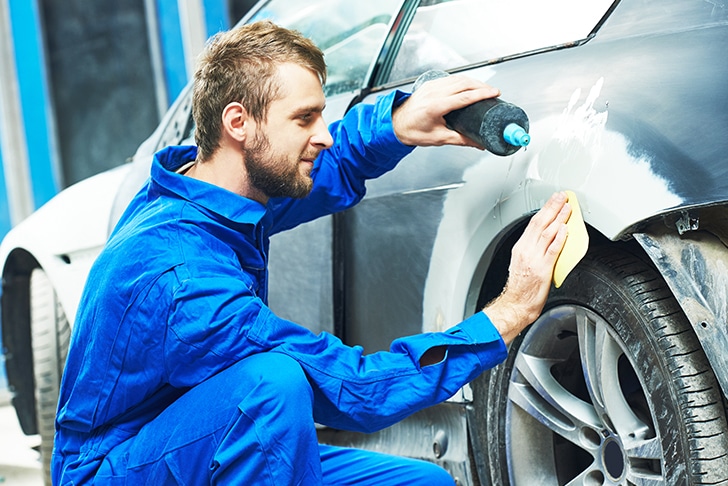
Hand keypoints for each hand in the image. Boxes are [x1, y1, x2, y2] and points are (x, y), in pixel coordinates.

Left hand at [392, 74, 499, 147]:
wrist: (396, 124)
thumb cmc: (413, 131)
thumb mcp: (439, 138)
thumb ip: (461, 140)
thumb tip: (478, 144)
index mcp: (436, 106)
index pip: (465, 97)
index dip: (482, 94)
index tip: (494, 93)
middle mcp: (433, 93)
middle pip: (464, 84)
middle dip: (482, 86)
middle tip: (493, 91)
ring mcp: (431, 86)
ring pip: (458, 78)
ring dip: (474, 81)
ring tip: (485, 88)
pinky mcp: (430, 84)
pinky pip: (450, 78)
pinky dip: (463, 80)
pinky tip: (470, 84)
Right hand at [483, 192, 570, 343]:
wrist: (516, 305)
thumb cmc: (520, 288)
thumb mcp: (523, 262)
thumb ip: (535, 249)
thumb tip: (550, 238)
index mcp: (521, 247)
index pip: (533, 223)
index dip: (545, 209)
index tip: (553, 201)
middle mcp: (526, 250)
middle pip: (540, 223)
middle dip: (552, 207)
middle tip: (562, 197)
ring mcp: (534, 259)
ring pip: (547, 233)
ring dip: (558, 218)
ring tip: (567, 208)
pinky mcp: (543, 269)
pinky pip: (552, 250)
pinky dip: (559, 238)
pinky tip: (565, 230)